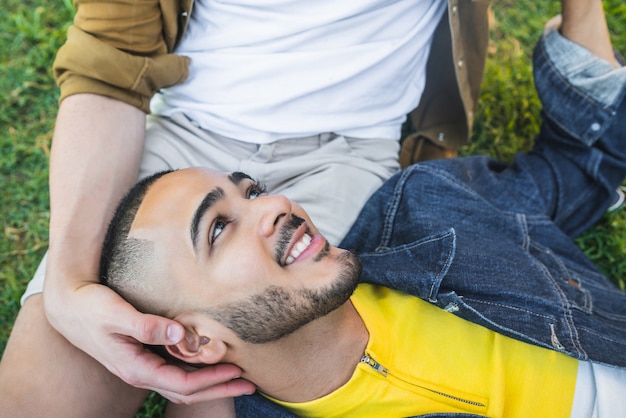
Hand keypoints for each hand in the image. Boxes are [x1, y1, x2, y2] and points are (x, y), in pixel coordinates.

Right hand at [44, 281, 255, 403]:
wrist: (68, 307)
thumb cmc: (92, 308)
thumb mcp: (117, 314)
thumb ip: (147, 326)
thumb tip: (179, 334)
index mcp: (137, 369)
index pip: (183, 383)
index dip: (212, 380)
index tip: (238, 371)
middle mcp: (141, 373)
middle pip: (186, 391)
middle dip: (219, 388)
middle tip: (249, 382)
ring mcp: (141, 367)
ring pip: (181, 384)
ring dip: (210, 382)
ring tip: (237, 376)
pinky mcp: (143, 357)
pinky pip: (174, 372)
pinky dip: (196, 372)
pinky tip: (209, 363)